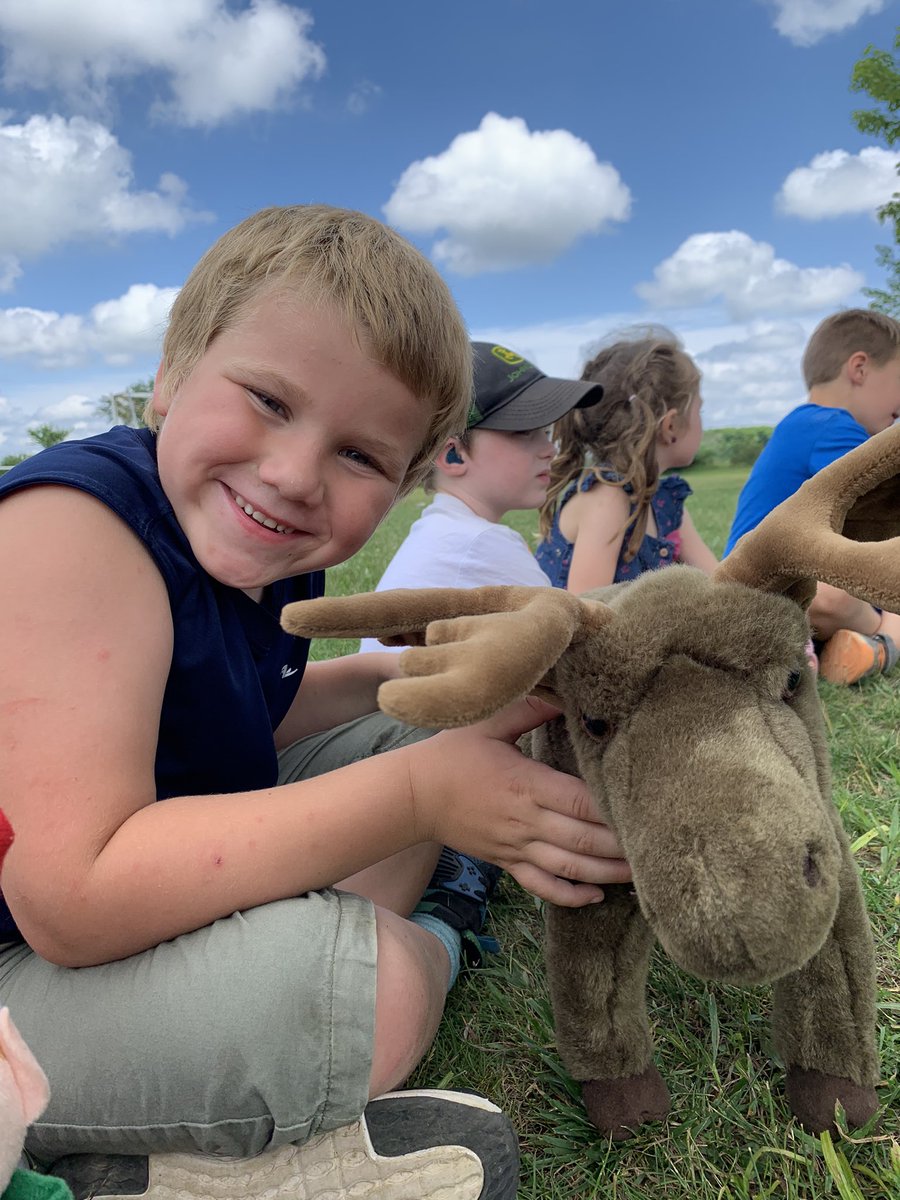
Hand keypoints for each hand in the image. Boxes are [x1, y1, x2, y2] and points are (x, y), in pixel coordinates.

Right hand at [408, 697, 631, 906]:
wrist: (412, 795)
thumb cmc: (452, 753)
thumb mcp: (489, 721)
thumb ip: (531, 708)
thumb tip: (568, 695)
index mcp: (526, 784)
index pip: (579, 802)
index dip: (613, 811)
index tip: (644, 810)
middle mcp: (526, 821)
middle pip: (584, 841)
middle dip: (622, 847)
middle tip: (657, 847)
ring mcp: (516, 847)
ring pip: (570, 868)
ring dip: (607, 873)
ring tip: (641, 873)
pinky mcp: (506, 863)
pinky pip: (542, 886)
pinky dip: (571, 895)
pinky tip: (597, 895)